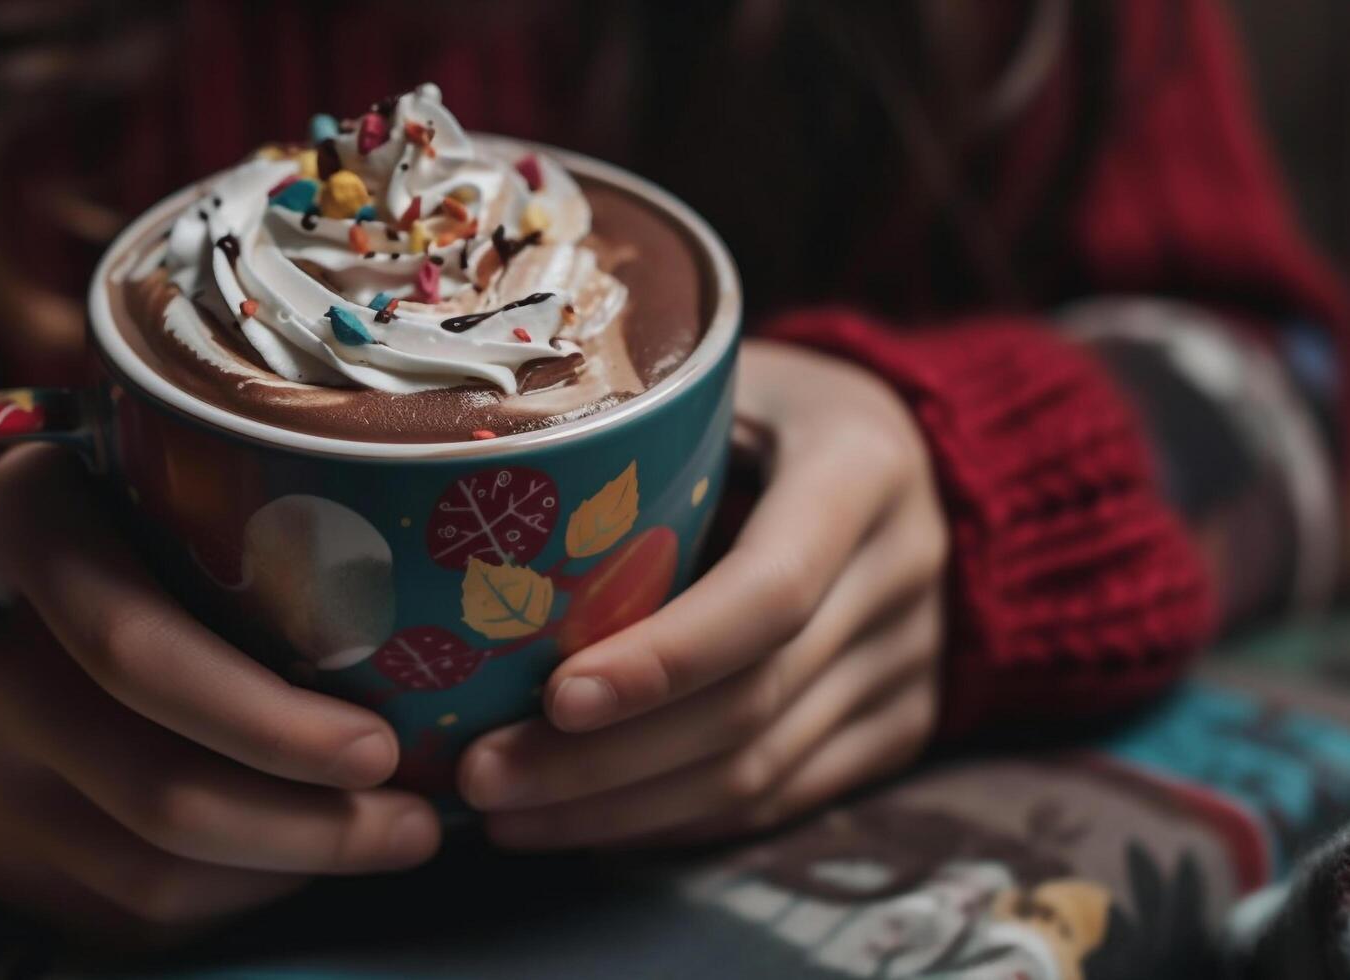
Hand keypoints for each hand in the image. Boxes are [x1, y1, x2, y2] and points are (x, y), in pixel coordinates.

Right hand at [0, 445, 439, 943]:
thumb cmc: (116, 522)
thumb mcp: (151, 476)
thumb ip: (242, 508)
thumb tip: (430, 602)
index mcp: (17, 521)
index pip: (132, 642)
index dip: (266, 719)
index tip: (381, 746)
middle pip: (156, 781)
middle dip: (311, 821)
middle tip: (418, 819)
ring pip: (151, 866)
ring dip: (291, 868)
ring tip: (391, 837)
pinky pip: (129, 907)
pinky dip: (236, 892)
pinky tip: (297, 857)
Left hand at [458, 339, 945, 847]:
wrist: (929, 460)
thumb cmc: (776, 406)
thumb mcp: (727, 379)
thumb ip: (641, 431)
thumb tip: (474, 484)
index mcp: (861, 472)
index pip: (768, 593)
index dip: (663, 659)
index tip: (554, 698)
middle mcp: (900, 576)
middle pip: (750, 703)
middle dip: (606, 758)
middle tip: (483, 774)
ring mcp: (909, 665)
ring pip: (758, 771)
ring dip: (623, 808)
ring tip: (505, 812)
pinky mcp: (897, 728)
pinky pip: (779, 799)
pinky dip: (675, 822)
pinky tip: (585, 823)